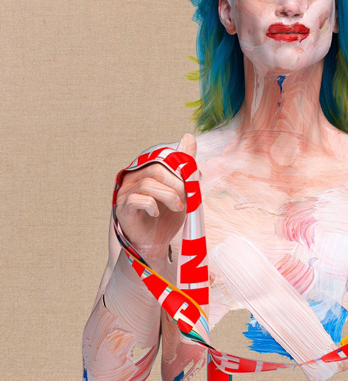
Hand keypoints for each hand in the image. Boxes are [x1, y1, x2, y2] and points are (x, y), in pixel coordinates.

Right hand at [115, 134, 196, 268]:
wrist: (156, 243)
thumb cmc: (168, 215)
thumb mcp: (182, 189)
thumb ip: (185, 165)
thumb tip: (189, 137)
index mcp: (147, 170)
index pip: (163, 158)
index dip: (180, 169)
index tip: (191, 182)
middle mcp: (133, 178)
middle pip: (156, 170)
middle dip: (177, 184)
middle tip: (186, 198)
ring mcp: (126, 192)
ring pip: (148, 184)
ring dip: (169, 196)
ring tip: (178, 207)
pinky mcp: (123, 208)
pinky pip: (136, 199)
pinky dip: (152, 205)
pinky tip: (157, 213)